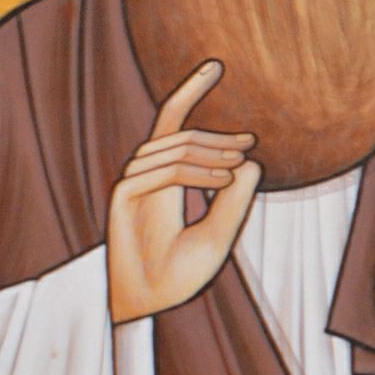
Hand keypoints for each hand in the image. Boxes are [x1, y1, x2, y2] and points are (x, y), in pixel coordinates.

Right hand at [107, 59, 261, 323]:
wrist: (150, 306)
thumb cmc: (180, 275)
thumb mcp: (219, 234)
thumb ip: (234, 200)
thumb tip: (251, 163)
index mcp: (165, 178)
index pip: (172, 122)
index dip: (191, 90)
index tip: (216, 68)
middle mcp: (147, 175)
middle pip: (176, 130)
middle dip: (215, 133)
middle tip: (249, 140)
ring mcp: (132, 185)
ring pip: (173, 148)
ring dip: (208, 152)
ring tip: (239, 163)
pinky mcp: (123, 198)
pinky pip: (163, 172)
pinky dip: (195, 171)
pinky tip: (222, 177)